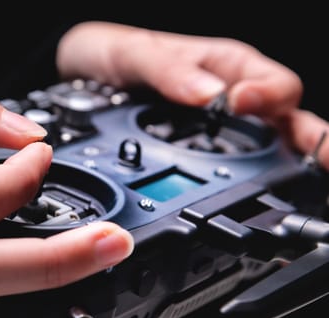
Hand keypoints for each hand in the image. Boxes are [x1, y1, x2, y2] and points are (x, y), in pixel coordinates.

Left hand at [57, 21, 328, 168]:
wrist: (84, 76)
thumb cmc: (114, 55)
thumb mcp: (136, 54)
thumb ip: (169, 71)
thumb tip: (208, 95)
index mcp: (226, 67)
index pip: (272, 84)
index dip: (267, 98)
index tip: (241, 106)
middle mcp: (230, 97)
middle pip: (285, 121)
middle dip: (311, 141)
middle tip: (322, 161)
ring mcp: (216, 128)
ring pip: (266, 146)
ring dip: (287, 163)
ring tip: (304, 183)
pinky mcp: (196, 149)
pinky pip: (228, 164)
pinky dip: (245, 177)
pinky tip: (247, 192)